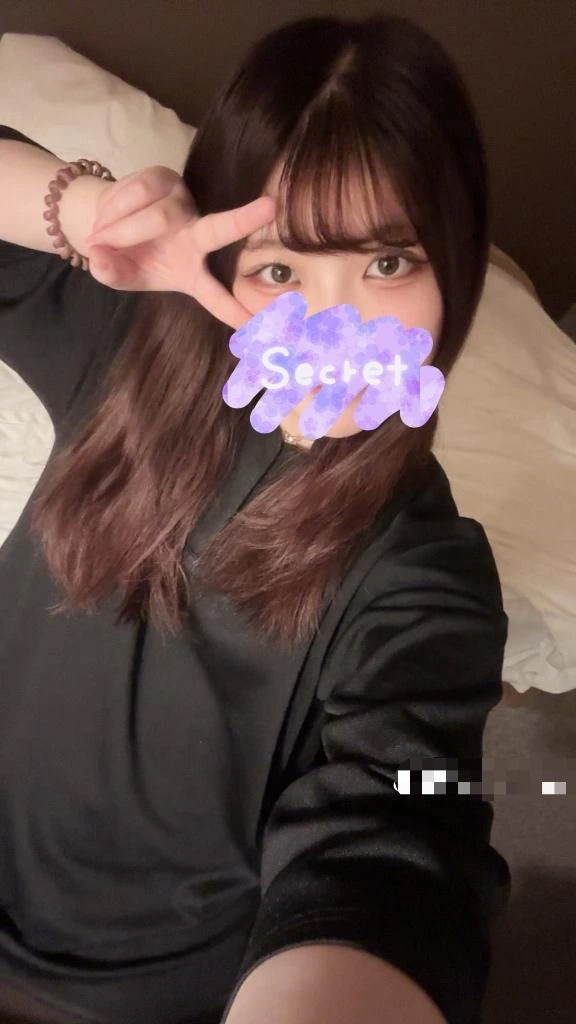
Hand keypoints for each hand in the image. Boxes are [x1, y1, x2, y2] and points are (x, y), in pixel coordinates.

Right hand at [84, 166, 274, 329]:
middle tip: (270, 207)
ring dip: (121, 232)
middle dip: (243, 220)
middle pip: (220, 229)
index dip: (234, 311)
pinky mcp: (165, 178)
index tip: (258, 326)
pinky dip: (114, 209)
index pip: (216, 295)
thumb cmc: (124, 258)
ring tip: (100, 239)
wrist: (104, 224)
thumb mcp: (118, 276)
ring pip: (157, 217)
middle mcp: (197, 236)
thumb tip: (101, 260)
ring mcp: (183, 204)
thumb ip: (113, 274)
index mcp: (192, 272)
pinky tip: (103, 219)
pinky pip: (139, 192)